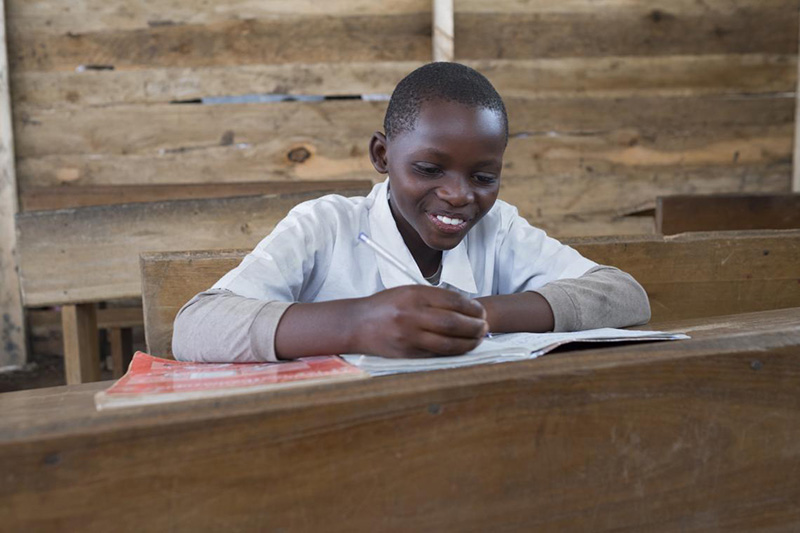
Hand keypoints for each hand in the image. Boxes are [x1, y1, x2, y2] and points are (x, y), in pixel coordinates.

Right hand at [353, 285, 488, 357]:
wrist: (356, 324)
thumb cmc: (385, 306)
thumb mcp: (408, 292)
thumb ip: (434, 298)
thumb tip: (466, 307)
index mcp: (414, 295)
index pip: (452, 301)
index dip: (472, 307)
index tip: (481, 311)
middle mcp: (412, 315)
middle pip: (453, 323)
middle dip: (475, 326)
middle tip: (485, 326)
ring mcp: (409, 336)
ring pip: (448, 343)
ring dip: (469, 342)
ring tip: (478, 339)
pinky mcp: (407, 354)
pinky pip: (436, 354)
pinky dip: (453, 352)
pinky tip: (462, 348)